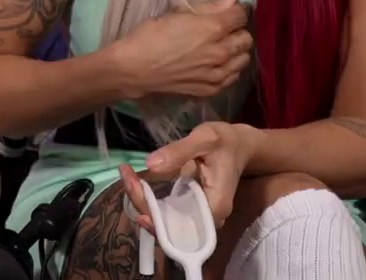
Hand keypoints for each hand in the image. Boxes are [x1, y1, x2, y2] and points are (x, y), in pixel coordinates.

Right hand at [108, 0, 252, 99]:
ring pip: (245, 59)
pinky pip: (234, 77)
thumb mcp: (178, 13)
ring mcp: (218, 73)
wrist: (135, 69)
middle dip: (239, 30)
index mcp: (213, 27)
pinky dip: (230, 68)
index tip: (233, 9)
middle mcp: (221, 51)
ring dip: (237, 51)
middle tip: (225, 29)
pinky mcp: (212, 89)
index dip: (239, 9)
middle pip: (247, 38)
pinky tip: (217, 64)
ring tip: (222, 47)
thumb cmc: (152, 35)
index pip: (242, 15)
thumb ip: (210, 6)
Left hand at [123, 121, 258, 231]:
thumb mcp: (205, 138)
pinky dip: (149, 200)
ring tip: (127, 176)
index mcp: (214, 207)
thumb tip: (150, 166)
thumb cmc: (225, 142)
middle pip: (168, 227)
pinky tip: (135, 183)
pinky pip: (167, 214)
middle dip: (142, 205)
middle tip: (126, 175)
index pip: (178, 224)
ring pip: (165, 222)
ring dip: (142, 202)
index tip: (134, 189)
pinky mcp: (191, 210)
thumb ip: (179, 151)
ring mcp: (199, 218)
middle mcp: (207, 220)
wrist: (240, 147)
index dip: (153, 214)